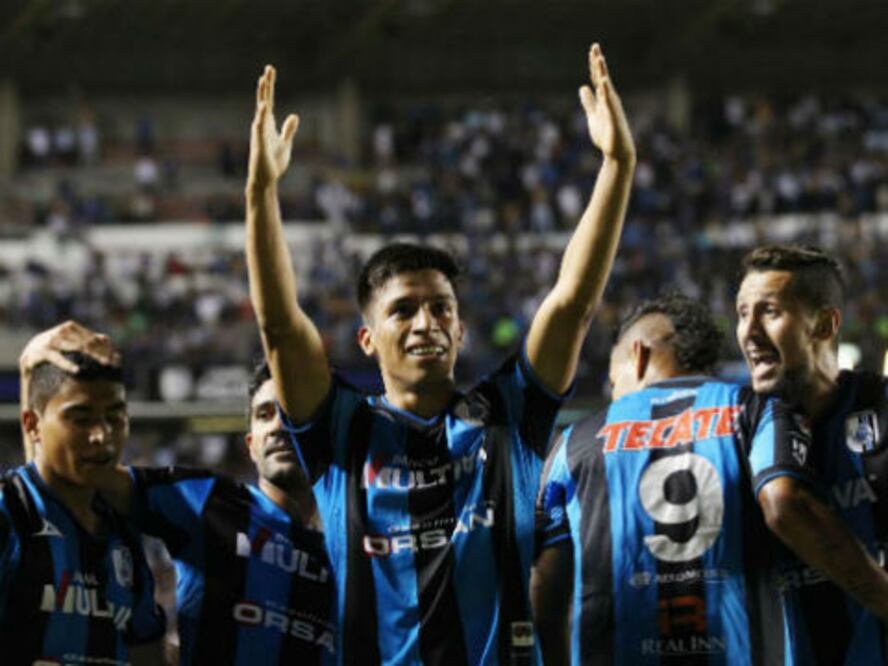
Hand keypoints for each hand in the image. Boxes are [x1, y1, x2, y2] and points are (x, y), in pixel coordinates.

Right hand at [19, 320, 118, 377]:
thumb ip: (90, 344)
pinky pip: (58, 358)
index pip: (95, 339)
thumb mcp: (72, 344)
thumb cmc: (56, 350)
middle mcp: (63, 331)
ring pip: (78, 348)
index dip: (107, 349)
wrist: (29, 354)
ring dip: (92, 358)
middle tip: (112, 365)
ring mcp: (53, 340)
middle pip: (89, 343)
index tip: (117, 361)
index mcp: (72, 328)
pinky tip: (77, 370)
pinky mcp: (43, 351)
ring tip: (104, 366)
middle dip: (102, 354)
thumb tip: (114, 351)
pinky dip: (67, 364)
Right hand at [247, 65, 299, 192]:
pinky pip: (261, 127)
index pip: (268, 101)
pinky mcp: (260, 143)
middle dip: (266, 85)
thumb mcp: (285, 143)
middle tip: (268, 68)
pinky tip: (264, 106)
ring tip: (263, 80)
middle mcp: (261, 125)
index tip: (269, 71)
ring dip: (262, 95)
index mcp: (267, 124)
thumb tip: (294, 116)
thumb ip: (288, 129)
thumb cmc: (273, 162)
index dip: (269, 86)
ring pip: (261, 110)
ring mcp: (260, 133)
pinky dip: (262, 116)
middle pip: (264, 101)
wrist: (266, 180)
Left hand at [579, 43, 634, 163]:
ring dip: (603, 72)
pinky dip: (606, 92)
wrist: (617, 152)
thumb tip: (583, 87)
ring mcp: (612, 107)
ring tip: (599, 58)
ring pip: (607, 86)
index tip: (592, 50)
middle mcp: (609, 99)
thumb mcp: (593, 115)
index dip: (594, 64)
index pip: (598, 78)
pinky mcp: (614, 117)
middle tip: (595, 46)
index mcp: (604, 99)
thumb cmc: (606, 135)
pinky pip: (609, 102)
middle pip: (602, 77)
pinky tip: (604, 82)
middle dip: (598, 62)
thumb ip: (589, 101)